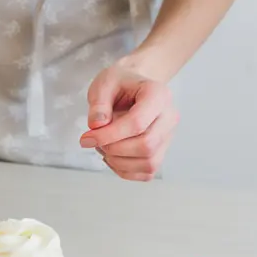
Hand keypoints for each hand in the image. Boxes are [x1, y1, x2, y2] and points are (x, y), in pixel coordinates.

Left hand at [80, 64, 178, 180]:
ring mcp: (167, 137)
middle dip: (114, 149)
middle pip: (146, 145)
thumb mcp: (104, 84)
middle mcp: (169, 117)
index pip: (137, 123)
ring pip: (148, 163)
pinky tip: (112, 156)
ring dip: (118, 162)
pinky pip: (147, 172)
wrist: (132, 89)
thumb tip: (97, 125)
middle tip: (94, 142)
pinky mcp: (161, 152)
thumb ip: (98, 103)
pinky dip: (125, 170)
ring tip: (103, 146)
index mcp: (158, 95)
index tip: (86, 137)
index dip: (109, 135)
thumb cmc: (119, 84)